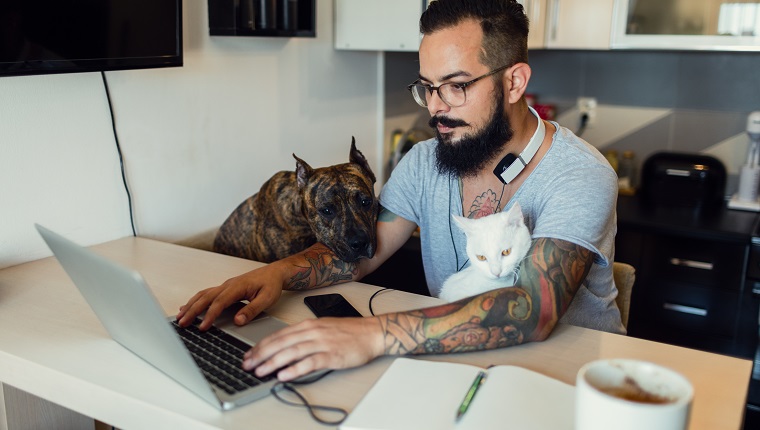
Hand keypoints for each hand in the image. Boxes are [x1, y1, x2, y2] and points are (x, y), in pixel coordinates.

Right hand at [176, 262, 285, 329]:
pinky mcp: (225, 287)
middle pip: (206, 298)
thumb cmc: (271, 284)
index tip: (203, 327)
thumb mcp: (267, 299)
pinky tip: (188, 306)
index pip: (219, 303)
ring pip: (203, 294)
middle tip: (182, 323)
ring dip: (190, 305)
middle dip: (192, 311)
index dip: (210, 315)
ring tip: (180, 317)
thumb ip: (252, 310)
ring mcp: (225, 285)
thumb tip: (238, 321)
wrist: (275, 272)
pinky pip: (207, 293)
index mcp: (237, 287)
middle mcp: (228, 284)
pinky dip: (195, 300)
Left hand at [243, 317, 384, 380]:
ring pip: (292, 352)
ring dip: (273, 362)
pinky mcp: (332, 355)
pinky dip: (295, 369)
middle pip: (281, 343)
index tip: (249, 355)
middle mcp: (312, 332)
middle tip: (247, 364)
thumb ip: (304, 337)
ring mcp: (322, 343)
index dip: (261, 345)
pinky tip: (284, 375)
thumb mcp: (322, 328)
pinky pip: (310, 362)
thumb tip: (285, 348)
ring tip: (260, 371)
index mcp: (308, 325)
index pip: (279, 335)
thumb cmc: (349, 332)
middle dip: (261, 354)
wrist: (372, 333)